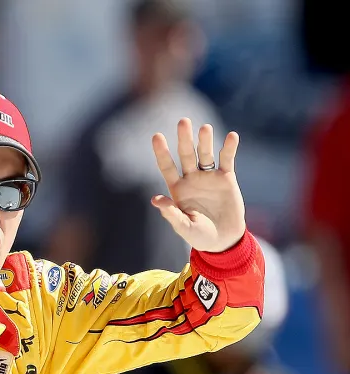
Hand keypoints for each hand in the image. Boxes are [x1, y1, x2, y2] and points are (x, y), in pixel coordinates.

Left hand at [151, 118, 245, 252]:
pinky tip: (231, 136)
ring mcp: (209, 176)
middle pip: (186, 154)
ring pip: (205, 154)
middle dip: (184, 138)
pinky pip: (227, 159)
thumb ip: (171, 214)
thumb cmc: (199, 235)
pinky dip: (229, 148)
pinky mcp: (226, 178)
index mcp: (177, 188)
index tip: (156, 136)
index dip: (161, 152)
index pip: (166, 166)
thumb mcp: (183, 227)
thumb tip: (156, 200)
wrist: (223, 239)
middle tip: (183, 121)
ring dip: (205, 141)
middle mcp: (191, 178)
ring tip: (205, 128)